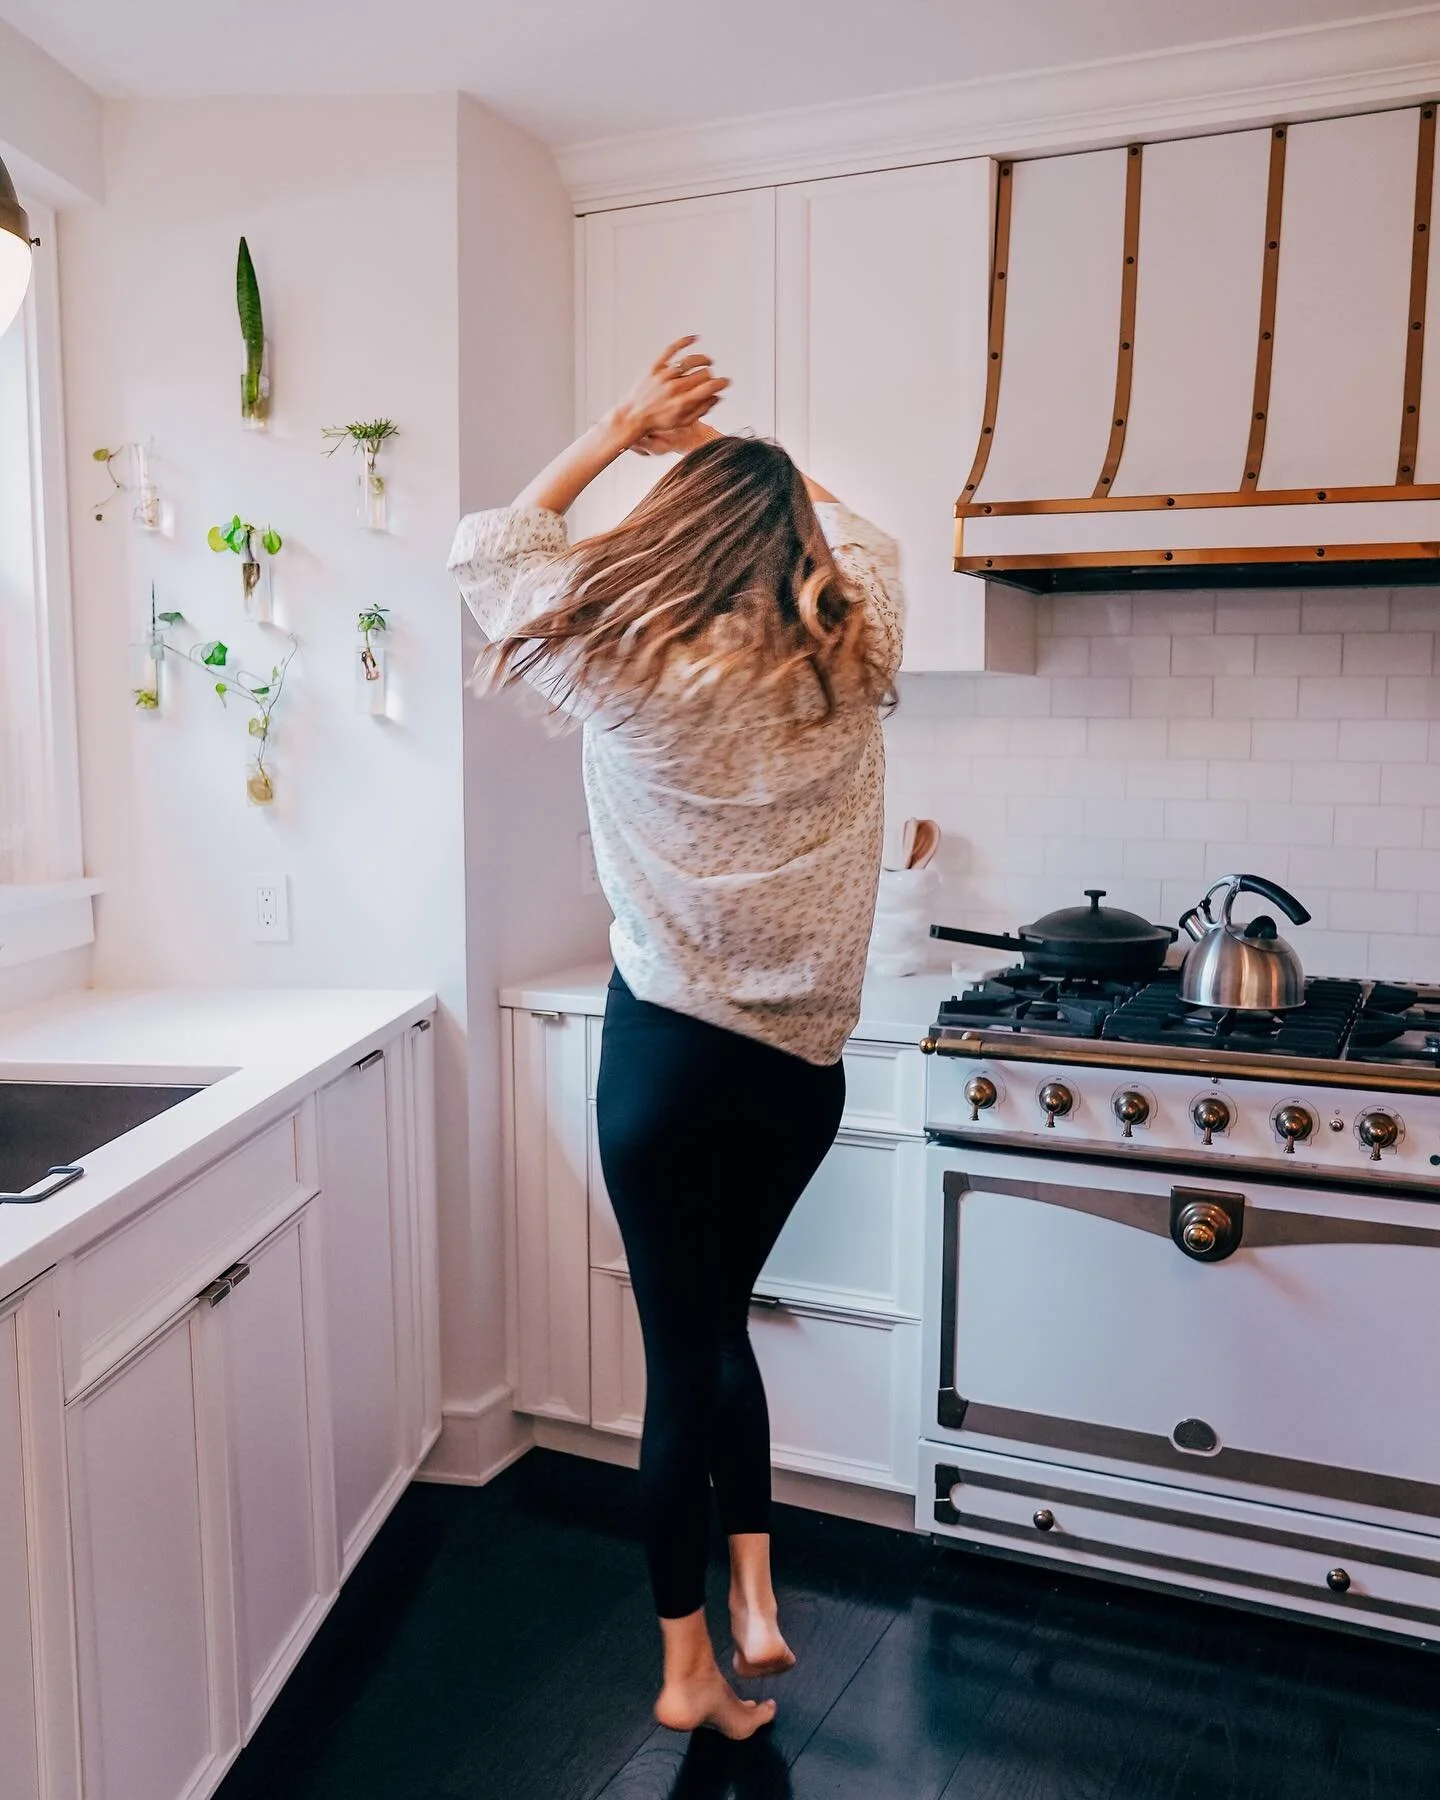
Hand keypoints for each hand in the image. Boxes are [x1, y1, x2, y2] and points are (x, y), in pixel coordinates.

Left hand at [606, 337, 728, 449]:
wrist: (634, 416)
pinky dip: (684, 342)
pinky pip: (671, 350)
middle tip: (709, 379)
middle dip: (710, 376)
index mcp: (683, 402)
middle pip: (702, 374)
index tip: (726, 382)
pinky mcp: (655, 368)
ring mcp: (664, 376)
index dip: (722, 383)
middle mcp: (675, 387)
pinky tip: (694, 338)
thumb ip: (702, 409)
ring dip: (703, 360)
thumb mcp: (683, 422)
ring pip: (690, 360)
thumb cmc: (658, 421)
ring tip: (707, 362)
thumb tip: (717, 397)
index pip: (709, 387)